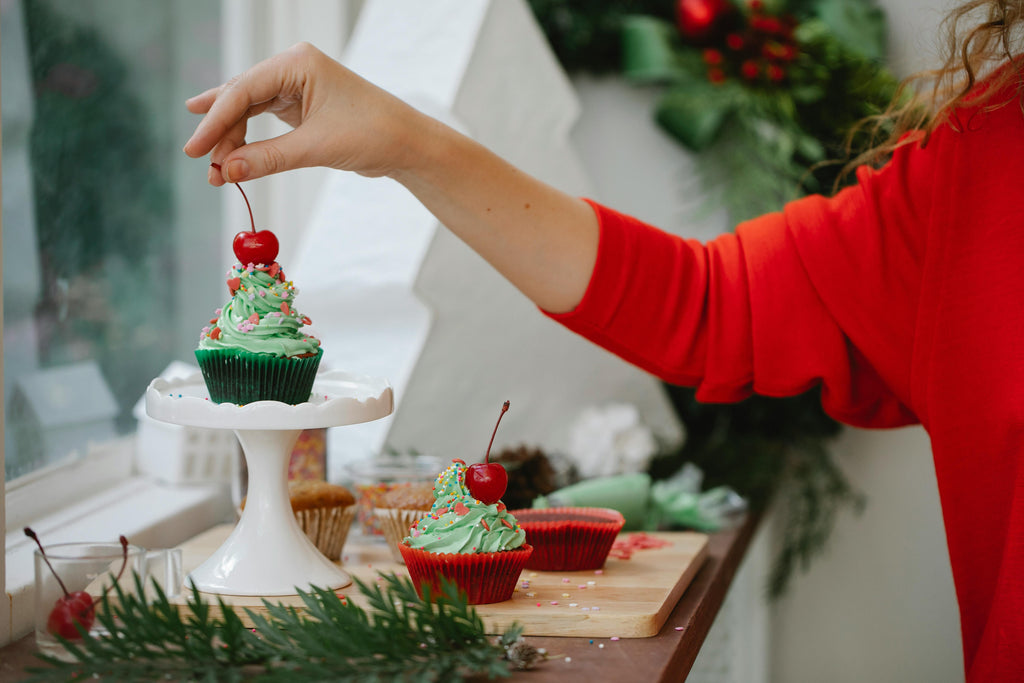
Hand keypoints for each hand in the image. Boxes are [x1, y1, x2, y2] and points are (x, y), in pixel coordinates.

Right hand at [183, 42, 422, 184]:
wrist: (407, 144)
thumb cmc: (372, 134)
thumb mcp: (316, 147)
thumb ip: (268, 158)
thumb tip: (227, 172)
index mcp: (298, 63)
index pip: (243, 90)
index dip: (215, 122)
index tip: (194, 150)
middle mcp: (294, 69)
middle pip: (241, 99)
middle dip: (222, 134)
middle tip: (204, 165)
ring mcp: (296, 86)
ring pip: (249, 110)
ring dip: (233, 141)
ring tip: (217, 171)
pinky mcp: (301, 107)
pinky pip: (263, 120)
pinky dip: (249, 141)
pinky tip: (228, 152)